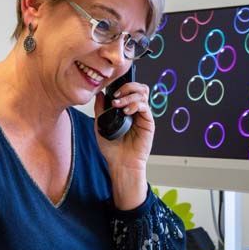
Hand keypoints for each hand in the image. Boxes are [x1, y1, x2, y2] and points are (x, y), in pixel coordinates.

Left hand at [94, 81, 152, 208]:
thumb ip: (100, 108)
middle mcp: (136, 110)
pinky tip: (126, 112)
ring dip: (130, 95)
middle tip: (116, 95)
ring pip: (143, 94)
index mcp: (126, 109)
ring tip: (119, 104)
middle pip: (139, 88)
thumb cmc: (111, 147)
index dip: (122, 86)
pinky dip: (135, 105)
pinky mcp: (148, 123)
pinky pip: (145, 107)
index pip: (129, 89)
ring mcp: (143, 116)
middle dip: (128, 87)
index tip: (111, 92)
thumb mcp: (100, 124)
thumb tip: (100, 93)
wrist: (120, 163)